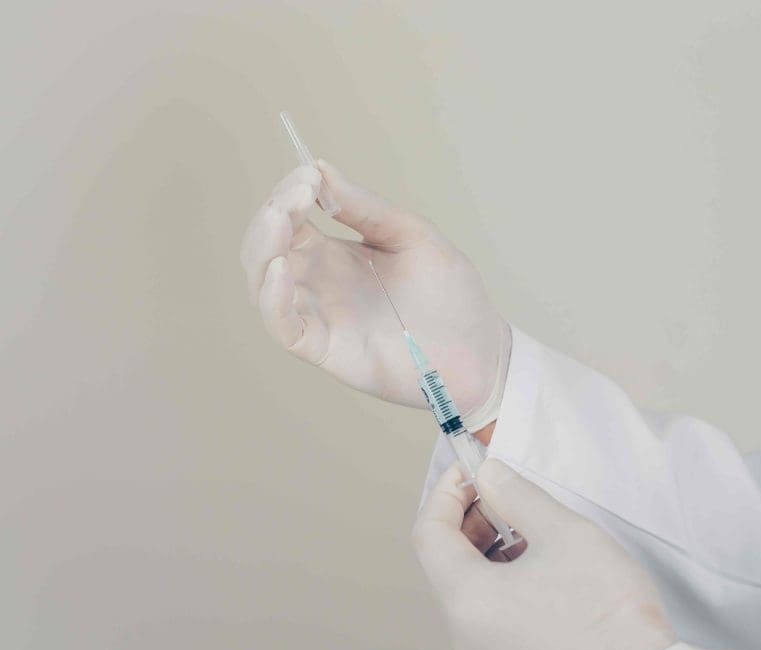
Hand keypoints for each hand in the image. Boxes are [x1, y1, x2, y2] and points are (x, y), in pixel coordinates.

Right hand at [239, 163, 509, 419]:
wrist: (479, 352)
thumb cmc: (450, 297)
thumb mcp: (411, 236)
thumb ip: (366, 209)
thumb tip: (319, 169)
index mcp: (336, 252)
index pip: (290, 218)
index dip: (290, 194)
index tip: (309, 176)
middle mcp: (319, 282)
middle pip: (267, 247)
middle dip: (271, 216)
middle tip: (295, 196)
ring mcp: (320, 314)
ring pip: (263, 282)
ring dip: (262, 249)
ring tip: (280, 220)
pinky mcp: (324, 347)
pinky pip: (282, 325)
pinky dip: (272, 298)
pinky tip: (282, 269)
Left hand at [413, 460, 676, 649]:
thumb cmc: (606, 611)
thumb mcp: (563, 531)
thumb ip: (516, 495)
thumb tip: (488, 476)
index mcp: (466, 598)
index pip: (428, 533)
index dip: (447, 493)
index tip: (472, 471)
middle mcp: (465, 635)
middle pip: (446, 563)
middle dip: (471, 521)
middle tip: (506, 497)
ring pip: (471, 592)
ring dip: (491, 553)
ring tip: (533, 533)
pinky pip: (491, 619)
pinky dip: (504, 585)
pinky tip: (544, 571)